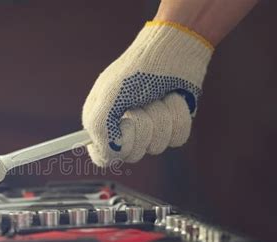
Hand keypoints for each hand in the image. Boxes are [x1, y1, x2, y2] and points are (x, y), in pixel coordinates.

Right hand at [82, 21, 212, 165]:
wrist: (173, 50)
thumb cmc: (137, 70)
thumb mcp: (110, 96)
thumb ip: (100, 127)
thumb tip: (108, 153)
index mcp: (102, 121)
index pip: (102, 156)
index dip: (112, 150)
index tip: (120, 135)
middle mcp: (124, 129)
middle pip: (132, 154)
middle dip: (141, 126)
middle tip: (139, 104)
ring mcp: (149, 129)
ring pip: (157, 147)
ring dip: (160, 118)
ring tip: (157, 97)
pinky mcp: (171, 126)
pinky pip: (177, 139)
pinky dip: (177, 117)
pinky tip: (172, 99)